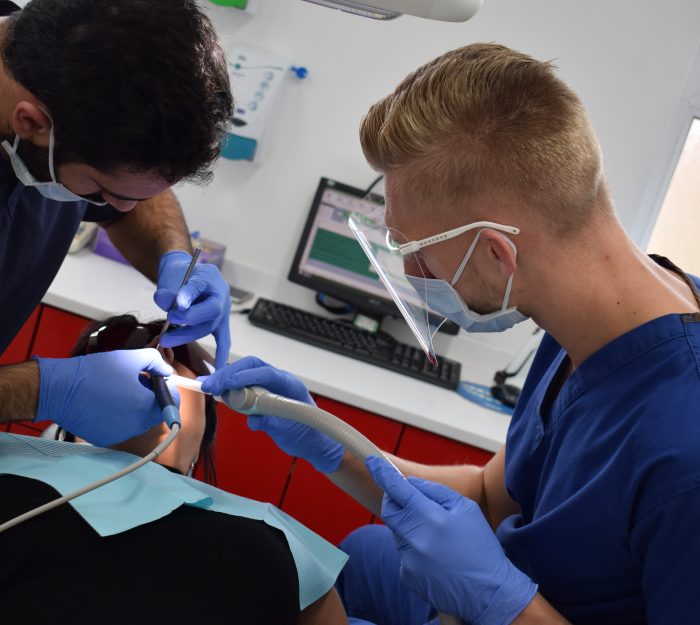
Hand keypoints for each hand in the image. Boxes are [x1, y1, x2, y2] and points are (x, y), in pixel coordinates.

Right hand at [35, 349, 176, 446]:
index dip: (167, 389)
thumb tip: (167, 372)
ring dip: (134, 408)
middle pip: (155, 412)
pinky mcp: (106, 439)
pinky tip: (105, 404)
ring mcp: (121, 434)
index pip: (173, 403)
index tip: (157, 381)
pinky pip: (121, 427)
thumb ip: (157, 362)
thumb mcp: (131, 358)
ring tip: (117, 392)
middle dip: (150, 398)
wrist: (61, 389)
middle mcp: (138, 425)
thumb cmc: (96, 372)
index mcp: (148, 406)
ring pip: (138, 420)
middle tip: (135, 383)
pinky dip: (118, 417)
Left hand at [154, 251, 230, 369]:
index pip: (200, 287)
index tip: (176, 304)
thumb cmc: (180, 274)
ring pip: (208, 328)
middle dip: (187, 320)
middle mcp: (221, 296)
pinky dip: (221, 353)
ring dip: (186, 336)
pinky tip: (219, 368)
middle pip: (209, 312)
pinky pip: (224, 339)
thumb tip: (163, 301)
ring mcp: (222, 312)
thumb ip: (168, 290)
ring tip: (166, 340)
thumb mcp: (172, 276)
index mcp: (210, 278)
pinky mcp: (220, 325)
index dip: (189, 296)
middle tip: (169, 320)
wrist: (186, 276)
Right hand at [199, 356, 343, 472]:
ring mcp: (270, 385)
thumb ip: (271, 424)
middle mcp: (280, 380)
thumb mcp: (289, 432)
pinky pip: (244, 384)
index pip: (267, 373)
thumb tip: (253, 420)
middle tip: (211, 386)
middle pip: (251, 366)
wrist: (313, 442)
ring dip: (227, 378)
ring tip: (210, 387)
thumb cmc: (307, 435)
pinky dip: (230, 387)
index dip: (246, 376)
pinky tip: (219, 392)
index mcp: (290, 385)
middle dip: (230, 373)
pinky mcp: (262, 393)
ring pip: (246, 372)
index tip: (227, 384)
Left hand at [366, 456, 536, 624]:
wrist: (489, 593)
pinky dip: (414, 549)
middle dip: (395, 502)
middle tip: (412, 502)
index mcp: (431, 518)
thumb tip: (411, 484)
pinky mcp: (407, 576)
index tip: (372, 462)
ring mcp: (408, 560)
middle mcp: (415, 540)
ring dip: (409, 528)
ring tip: (437, 540)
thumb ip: (435, 491)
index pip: (398, 490)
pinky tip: (436, 557)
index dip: (383, 474)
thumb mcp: (466, 509)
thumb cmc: (480, 546)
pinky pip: (403, 553)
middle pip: (389, 511)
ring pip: (398, 533)